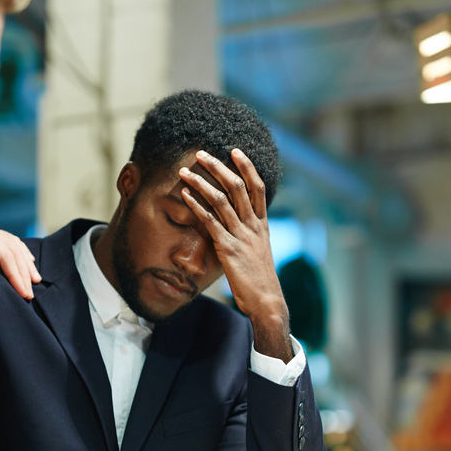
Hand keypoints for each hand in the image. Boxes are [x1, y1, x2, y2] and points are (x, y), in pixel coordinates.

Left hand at [0, 221, 40, 299]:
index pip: (6, 255)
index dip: (17, 275)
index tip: (24, 293)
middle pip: (13, 251)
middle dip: (24, 273)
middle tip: (30, 293)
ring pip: (14, 246)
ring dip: (25, 263)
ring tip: (35, 279)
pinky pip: (8, 243)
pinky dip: (19, 254)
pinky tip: (26, 261)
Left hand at [179, 149, 291, 362]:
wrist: (266, 300)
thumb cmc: (259, 279)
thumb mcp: (258, 251)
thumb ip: (247, 235)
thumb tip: (233, 224)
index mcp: (262, 224)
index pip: (257, 187)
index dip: (247, 166)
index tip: (235, 150)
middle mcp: (253, 225)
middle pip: (238, 186)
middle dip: (219, 167)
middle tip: (202, 153)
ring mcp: (242, 235)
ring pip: (222, 200)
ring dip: (202, 182)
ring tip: (185, 171)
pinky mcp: (229, 248)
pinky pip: (211, 221)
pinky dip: (197, 206)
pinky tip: (185, 196)